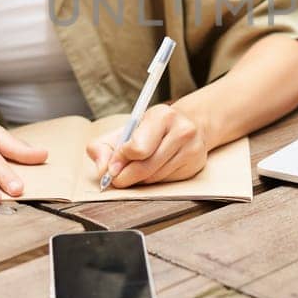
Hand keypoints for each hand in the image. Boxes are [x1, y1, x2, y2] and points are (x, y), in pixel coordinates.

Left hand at [86, 104, 207, 188]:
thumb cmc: (151, 130)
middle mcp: (181, 130)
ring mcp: (192, 148)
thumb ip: (103, 146)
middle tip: (117, 178)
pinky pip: (166, 182)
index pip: (137, 148)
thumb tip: (102, 169)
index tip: (112, 167)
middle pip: (145, 167)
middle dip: (126, 176)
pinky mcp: (196, 164)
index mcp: (161, 116)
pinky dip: (154, 180)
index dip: (120, 161)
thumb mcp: (126, 130)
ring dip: (140, 179)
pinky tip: (154, 169)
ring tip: (137, 169)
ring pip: (155, 178)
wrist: (187, 125)